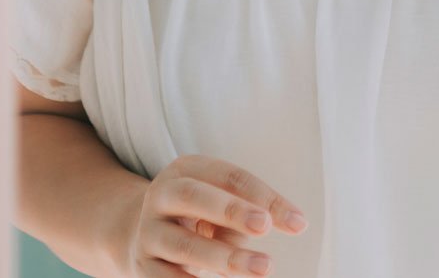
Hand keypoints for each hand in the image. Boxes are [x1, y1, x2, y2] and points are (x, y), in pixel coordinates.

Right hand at [117, 155, 307, 277]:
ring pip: (185, 245)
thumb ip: (248, 211)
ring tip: (264, 267)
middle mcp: (162, 195)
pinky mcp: (144, 266)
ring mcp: (150, 232)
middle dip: (231, 211)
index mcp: (186, 170)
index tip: (298, 222)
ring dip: (226, 258)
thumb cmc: (199, 215)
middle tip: (265, 226)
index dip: (264, 197)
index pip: (229, 177)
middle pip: (194, 197)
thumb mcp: (220, 204)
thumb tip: (295, 223)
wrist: (140, 235)